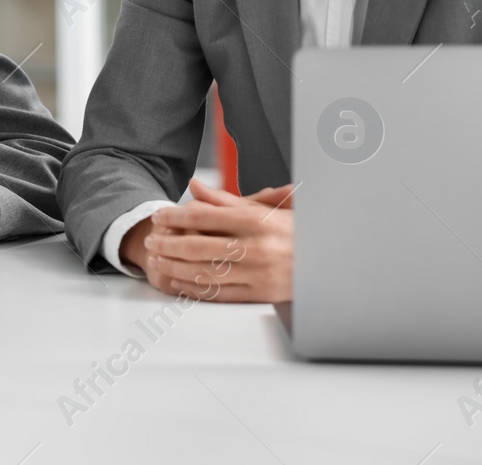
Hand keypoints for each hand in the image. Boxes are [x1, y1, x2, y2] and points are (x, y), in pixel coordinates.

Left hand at [126, 179, 292, 302]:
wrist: (331, 261)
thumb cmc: (295, 230)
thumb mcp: (265, 208)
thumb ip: (225, 199)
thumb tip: (194, 185)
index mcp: (256, 221)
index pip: (204, 216)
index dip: (175, 215)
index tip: (158, 215)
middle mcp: (256, 248)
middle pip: (198, 246)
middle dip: (168, 243)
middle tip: (151, 239)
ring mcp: (257, 274)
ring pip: (203, 272)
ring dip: (174, 266)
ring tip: (157, 258)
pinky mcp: (258, 295)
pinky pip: (218, 293)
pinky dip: (192, 287)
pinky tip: (177, 280)